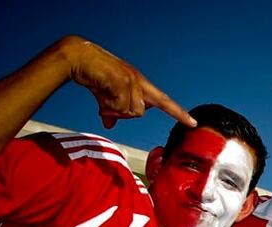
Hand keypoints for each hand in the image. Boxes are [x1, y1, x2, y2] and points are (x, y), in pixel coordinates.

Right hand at [65, 37, 194, 128]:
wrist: (78, 57)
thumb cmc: (93, 75)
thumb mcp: (105, 97)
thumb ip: (111, 111)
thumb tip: (109, 124)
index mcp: (140, 85)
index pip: (164, 101)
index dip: (178, 113)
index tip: (192, 123)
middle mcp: (139, 81)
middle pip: (140, 112)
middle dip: (122, 113)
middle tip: (106, 105)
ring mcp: (132, 80)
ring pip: (129, 110)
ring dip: (112, 109)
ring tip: (102, 95)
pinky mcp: (122, 80)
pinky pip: (120, 105)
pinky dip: (107, 105)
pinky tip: (100, 92)